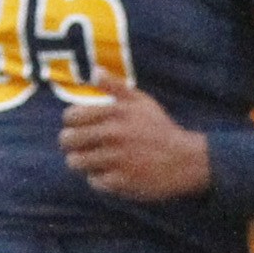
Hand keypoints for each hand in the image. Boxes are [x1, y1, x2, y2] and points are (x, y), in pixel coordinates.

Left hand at [58, 89, 210, 201]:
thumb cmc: (160, 129)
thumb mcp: (141, 101)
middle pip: (68, 140)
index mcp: (115, 112)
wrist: (185, 160)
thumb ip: (116, 86)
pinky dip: (98, 179)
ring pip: (76, 162)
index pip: (71, 117)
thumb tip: (95, 71)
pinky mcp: (121, 181)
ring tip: (91, 161)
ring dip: (81, 162)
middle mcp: (114, 134)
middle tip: (79, 146)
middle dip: (70, 144)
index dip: (70, 123)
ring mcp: (117, 159)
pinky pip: (94, 181)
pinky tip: (108, 174)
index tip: (77, 127)